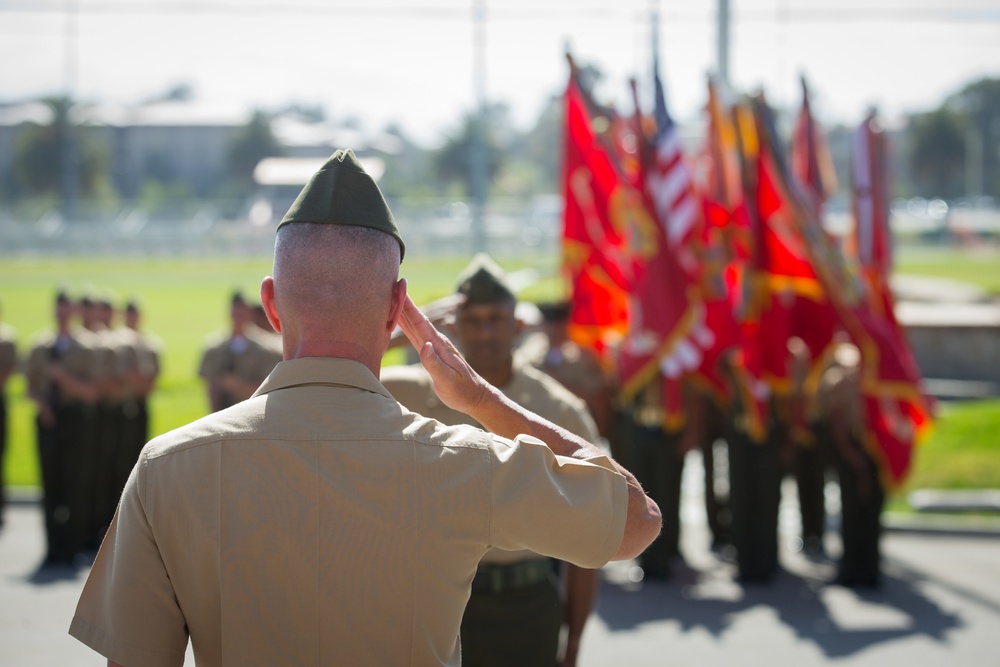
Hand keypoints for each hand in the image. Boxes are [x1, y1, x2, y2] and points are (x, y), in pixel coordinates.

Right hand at [397, 294, 490, 414]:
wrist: (474, 396)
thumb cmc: (462, 390)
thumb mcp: (447, 380)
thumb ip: (435, 363)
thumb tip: (424, 345)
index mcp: (438, 345)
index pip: (420, 322)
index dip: (408, 306)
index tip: (399, 289)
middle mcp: (435, 342)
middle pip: (415, 319)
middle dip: (403, 302)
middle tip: (391, 285)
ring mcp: (433, 346)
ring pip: (414, 325)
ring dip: (403, 311)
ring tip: (391, 297)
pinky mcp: (431, 352)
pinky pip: (415, 334)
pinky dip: (406, 325)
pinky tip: (398, 319)